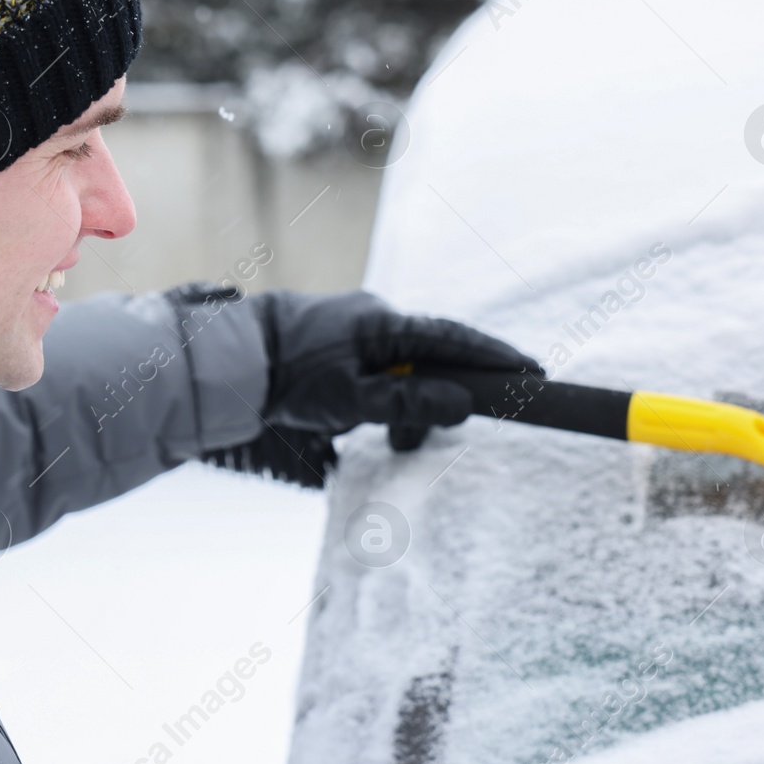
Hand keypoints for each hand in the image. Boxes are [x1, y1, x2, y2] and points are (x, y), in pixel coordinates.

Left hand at [249, 288, 542, 452]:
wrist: (230, 358)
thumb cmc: (289, 376)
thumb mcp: (351, 399)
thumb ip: (408, 402)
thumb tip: (461, 404)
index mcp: (385, 325)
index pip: (456, 339)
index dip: (496, 357)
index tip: (533, 372)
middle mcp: (376, 319)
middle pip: (431, 361)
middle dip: (437, 402)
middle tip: (426, 436)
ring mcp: (358, 329)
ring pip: (404, 373)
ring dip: (405, 410)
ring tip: (393, 444)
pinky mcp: (340, 344)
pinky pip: (379, 373)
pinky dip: (383, 402)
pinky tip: (365, 424)